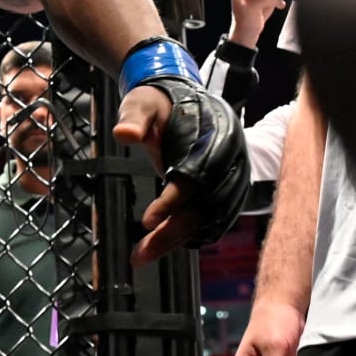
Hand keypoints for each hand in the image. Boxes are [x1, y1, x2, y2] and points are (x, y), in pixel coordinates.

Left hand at [114, 82, 248, 264]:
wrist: (186, 100)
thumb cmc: (161, 103)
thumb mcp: (143, 102)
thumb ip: (134, 117)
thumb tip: (124, 134)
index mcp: (213, 140)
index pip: (193, 180)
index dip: (170, 203)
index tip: (146, 221)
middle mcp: (229, 164)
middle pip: (202, 209)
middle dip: (170, 234)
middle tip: (138, 255)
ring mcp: (232, 180)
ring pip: (207, 221)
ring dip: (176, 240)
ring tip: (141, 255)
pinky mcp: (227, 192)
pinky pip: (212, 221)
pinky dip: (190, 235)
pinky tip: (163, 245)